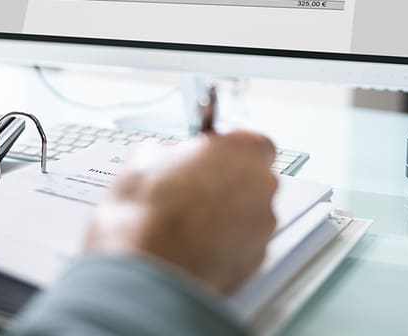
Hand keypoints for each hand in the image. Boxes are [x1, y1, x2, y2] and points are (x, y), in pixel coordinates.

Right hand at [84, 130, 277, 293]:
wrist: (145, 267)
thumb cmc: (146, 212)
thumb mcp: (144, 157)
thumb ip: (170, 151)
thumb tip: (166, 156)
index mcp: (242, 150)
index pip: (252, 141)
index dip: (228, 151)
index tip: (209, 156)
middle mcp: (262, 186)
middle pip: (254, 178)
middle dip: (228, 182)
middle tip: (193, 189)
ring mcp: (263, 227)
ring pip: (250, 213)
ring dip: (227, 214)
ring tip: (188, 222)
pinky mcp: (256, 261)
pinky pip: (245, 243)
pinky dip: (226, 243)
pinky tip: (195, 244)